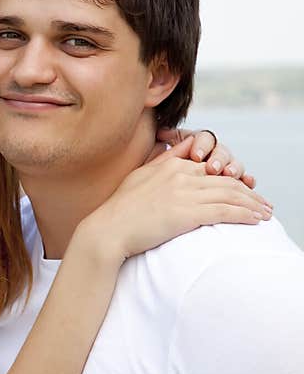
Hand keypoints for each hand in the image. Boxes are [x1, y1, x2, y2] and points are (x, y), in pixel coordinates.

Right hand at [81, 136, 272, 264]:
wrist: (108, 229)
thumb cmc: (120, 208)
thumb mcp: (141, 176)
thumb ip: (163, 160)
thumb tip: (178, 144)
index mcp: (171, 166)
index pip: (211, 170)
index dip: (233, 180)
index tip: (245, 191)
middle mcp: (181, 175)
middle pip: (226, 181)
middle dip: (249, 193)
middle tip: (264, 204)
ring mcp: (184, 193)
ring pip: (230, 194)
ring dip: (253, 205)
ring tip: (266, 214)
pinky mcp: (187, 213)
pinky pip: (225, 211)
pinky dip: (244, 214)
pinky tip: (255, 220)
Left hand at [157, 127, 255, 187]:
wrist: (160, 203)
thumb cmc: (157, 184)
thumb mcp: (156, 167)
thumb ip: (164, 151)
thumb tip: (161, 132)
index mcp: (194, 146)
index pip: (203, 139)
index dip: (201, 145)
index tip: (195, 155)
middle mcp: (212, 156)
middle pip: (221, 151)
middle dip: (218, 158)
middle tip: (213, 168)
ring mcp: (224, 170)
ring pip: (234, 164)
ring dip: (234, 168)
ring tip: (229, 174)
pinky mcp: (233, 186)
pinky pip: (244, 181)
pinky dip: (247, 180)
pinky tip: (249, 183)